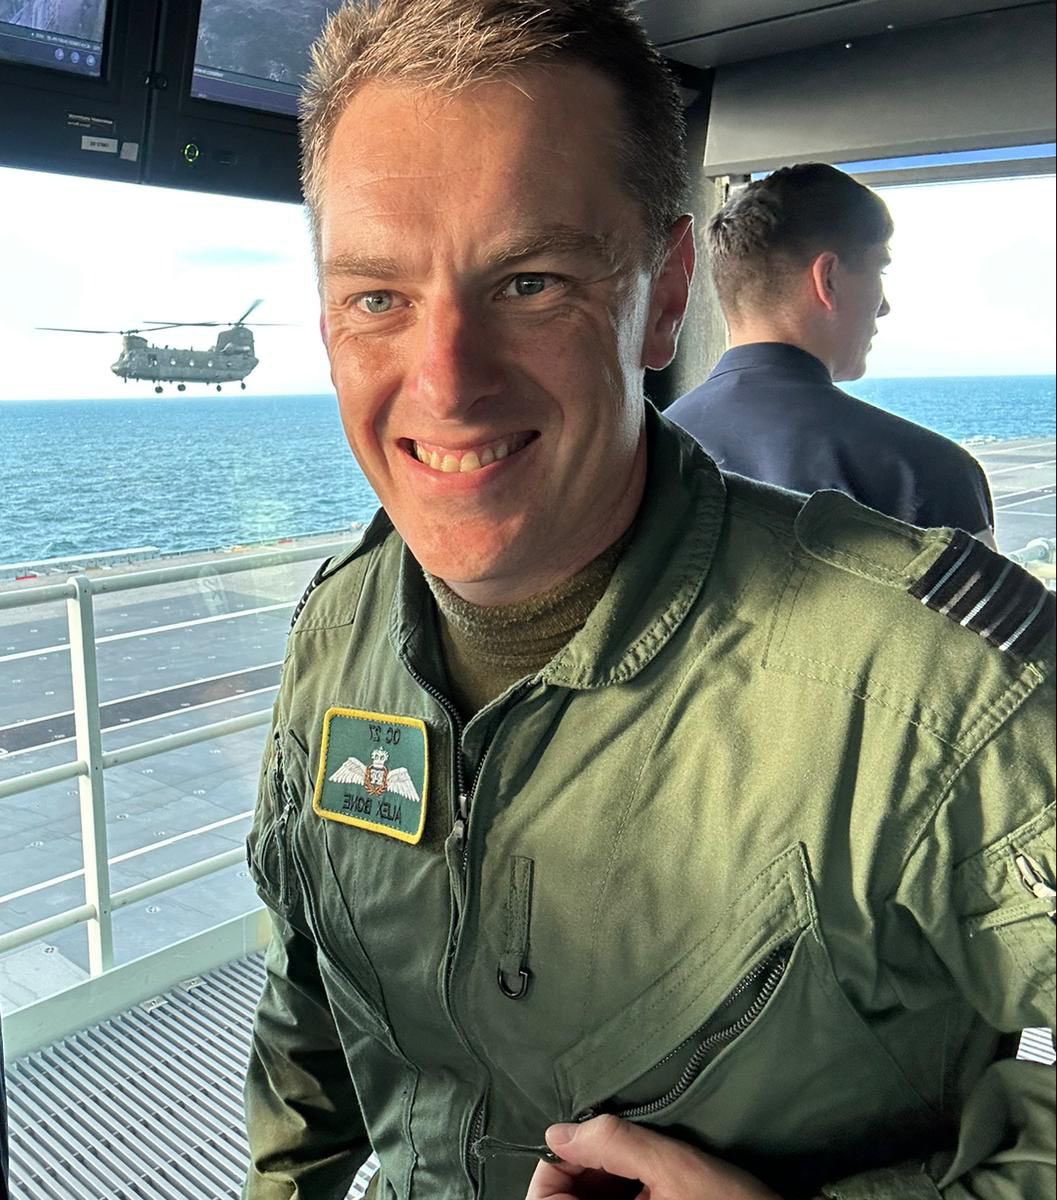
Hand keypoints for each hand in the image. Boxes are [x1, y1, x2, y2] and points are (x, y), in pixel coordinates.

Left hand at [525, 1115, 781, 1199]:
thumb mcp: (675, 1167)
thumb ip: (613, 1143)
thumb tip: (559, 1132)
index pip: (544, 1198)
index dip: (558, 1164)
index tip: (588, 1141)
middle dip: (586, 1171)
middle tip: (623, 1150)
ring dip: (606, 1184)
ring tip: (644, 1167)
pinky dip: (625, 1196)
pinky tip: (651, 1185)